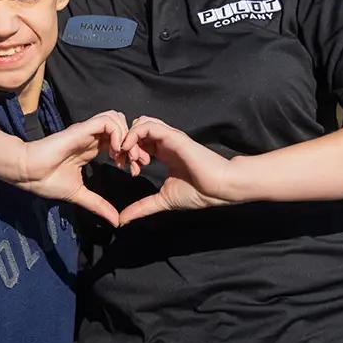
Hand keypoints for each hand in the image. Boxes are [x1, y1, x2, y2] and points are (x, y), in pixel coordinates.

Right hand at [16, 110, 128, 226]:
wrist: (28, 173)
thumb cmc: (47, 181)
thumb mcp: (80, 195)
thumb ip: (98, 205)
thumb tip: (115, 221)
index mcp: (92, 148)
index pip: (119, 141)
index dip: (131, 153)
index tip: (133, 170)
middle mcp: (92, 137)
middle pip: (122, 126)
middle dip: (134, 142)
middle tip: (135, 163)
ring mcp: (87, 131)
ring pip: (116, 118)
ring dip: (126, 135)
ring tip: (123, 156)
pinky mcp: (82, 129)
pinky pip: (107, 121)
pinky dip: (117, 133)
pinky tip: (115, 151)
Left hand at [117, 116, 238, 225]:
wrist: (219, 188)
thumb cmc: (198, 193)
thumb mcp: (163, 200)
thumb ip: (142, 207)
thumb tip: (123, 219)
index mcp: (164, 153)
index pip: (139, 142)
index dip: (127, 153)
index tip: (126, 169)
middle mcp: (165, 143)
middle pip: (136, 130)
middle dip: (124, 144)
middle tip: (123, 162)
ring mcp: (169, 138)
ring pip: (140, 123)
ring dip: (129, 138)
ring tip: (129, 156)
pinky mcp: (173, 136)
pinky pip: (148, 126)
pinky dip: (134, 134)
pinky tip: (130, 149)